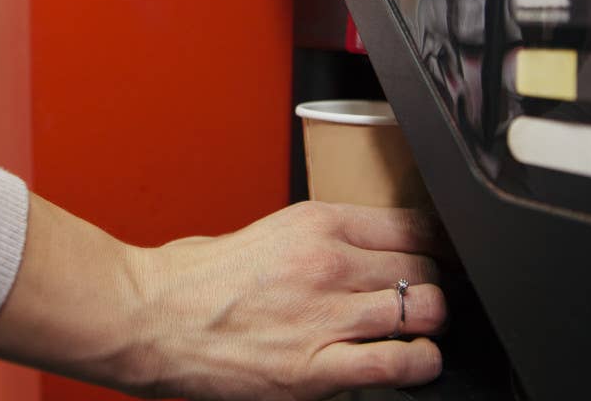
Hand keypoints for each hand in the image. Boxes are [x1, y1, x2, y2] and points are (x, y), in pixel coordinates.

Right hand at [128, 201, 447, 399]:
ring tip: (417, 331)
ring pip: (424, 311)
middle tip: (423, 299)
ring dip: (428, 324)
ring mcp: (326, 315)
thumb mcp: (270, 233)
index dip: (436, 246)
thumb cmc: (199, 279)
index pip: (414, 225)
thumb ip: (323, 240)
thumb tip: (366, 255)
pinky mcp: (317, 368)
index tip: (438, 257)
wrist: (151, 317)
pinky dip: (418, 364)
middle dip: (431, 285)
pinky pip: (399, 364)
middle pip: (425, 267)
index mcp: (318, 222)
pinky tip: (411, 362)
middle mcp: (329, 263)